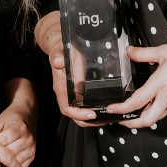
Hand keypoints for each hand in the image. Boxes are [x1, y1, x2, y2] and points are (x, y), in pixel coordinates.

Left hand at [0, 106, 35, 166]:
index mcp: (17, 127)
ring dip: (5, 164)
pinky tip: (7, 164)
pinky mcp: (33, 155)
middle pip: (9, 153)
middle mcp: (26, 138)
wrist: (28, 114)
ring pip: (15, 163)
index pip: (2, 141)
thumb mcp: (0, 120)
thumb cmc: (12, 117)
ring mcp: (31, 148)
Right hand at [34, 10, 107, 126]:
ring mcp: (73, 93)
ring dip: (94, 118)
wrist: (62, 45)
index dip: (78, 114)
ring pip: (82, 111)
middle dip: (89, 121)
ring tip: (109, 116)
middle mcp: (66, 93)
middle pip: (75, 115)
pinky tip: (107, 107)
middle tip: (105, 119)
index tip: (91, 114)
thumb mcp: (60, 49)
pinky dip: (96, 109)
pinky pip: (87, 104)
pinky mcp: (80, 90)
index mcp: (61, 87)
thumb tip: (58, 61)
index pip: (67, 107)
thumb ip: (59, 55)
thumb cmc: (61, 49)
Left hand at [105, 42, 166, 128]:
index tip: (111, 109)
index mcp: (160, 84)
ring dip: (142, 119)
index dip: (121, 109)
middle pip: (146, 121)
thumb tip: (129, 51)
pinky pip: (165, 112)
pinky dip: (154, 113)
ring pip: (156, 118)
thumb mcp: (164, 51)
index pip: (136, 103)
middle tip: (120, 119)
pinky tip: (149, 106)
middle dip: (130, 123)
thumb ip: (143, 53)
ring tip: (131, 114)